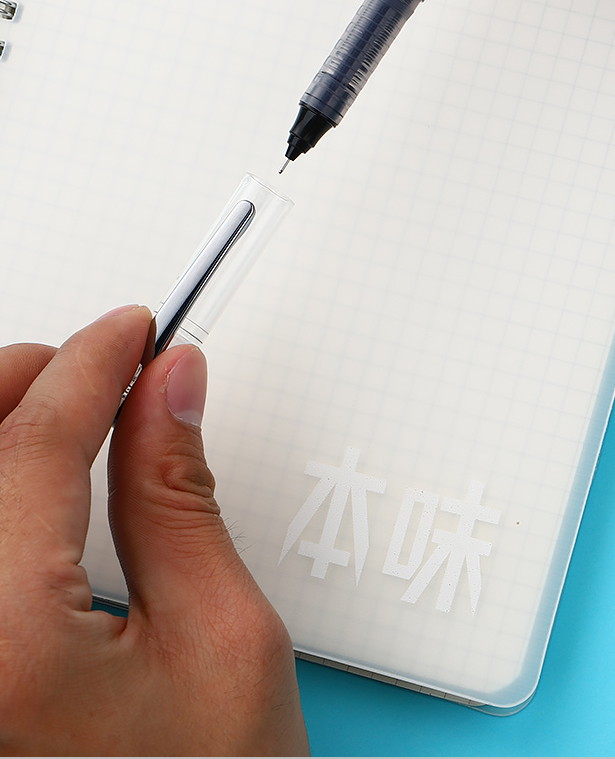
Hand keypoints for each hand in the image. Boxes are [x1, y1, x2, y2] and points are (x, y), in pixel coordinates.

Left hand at [0, 308, 308, 756]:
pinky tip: (20, 491)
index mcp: (4, 645)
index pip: (33, 444)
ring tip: (53, 420)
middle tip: (92, 368)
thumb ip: (180, 497)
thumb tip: (167, 387)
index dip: (91, 364)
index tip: (132, 333)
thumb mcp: (226, 646)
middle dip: (17, 383)